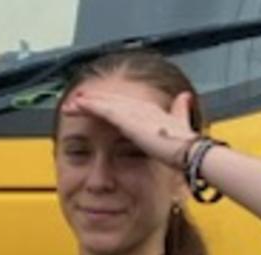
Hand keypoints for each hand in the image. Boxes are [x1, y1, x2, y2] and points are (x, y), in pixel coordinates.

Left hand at [62, 89, 197, 167]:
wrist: (190, 151)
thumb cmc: (186, 145)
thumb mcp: (180, 126)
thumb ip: (180, 111)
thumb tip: (185, 97)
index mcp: (150, 110)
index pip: (123, 103)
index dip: (107, 102)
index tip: (93, 103)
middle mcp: (140, 106)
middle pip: (111, 100)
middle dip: (93, 100)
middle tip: (75, 101)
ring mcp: (133, 111)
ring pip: (103, 102)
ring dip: (85, 102)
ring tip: (70, 103)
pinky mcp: (127, 119)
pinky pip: (103, 109)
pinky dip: (89, 105)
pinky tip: (77, 105)